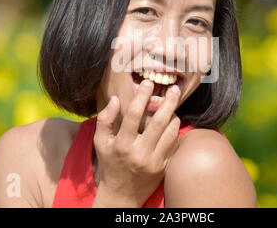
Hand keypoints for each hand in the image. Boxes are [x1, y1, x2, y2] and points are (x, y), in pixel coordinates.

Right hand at [93, 79, 180, 206]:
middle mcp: (139, 152)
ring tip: (174, 104)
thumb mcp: (100, 142)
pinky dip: (175, 131)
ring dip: (174, 115)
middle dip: (168, 102)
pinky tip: (174, 122)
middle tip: (174, 89)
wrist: (121, 194)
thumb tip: (116, 99)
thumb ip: (105, 119)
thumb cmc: (110, 163)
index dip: (142, 96)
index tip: (148, 83)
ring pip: (170, 132)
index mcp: (122, 144)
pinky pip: (174, 144)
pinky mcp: (164, 167)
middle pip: (158, 122)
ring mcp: (153, 161)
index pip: (134, 114)